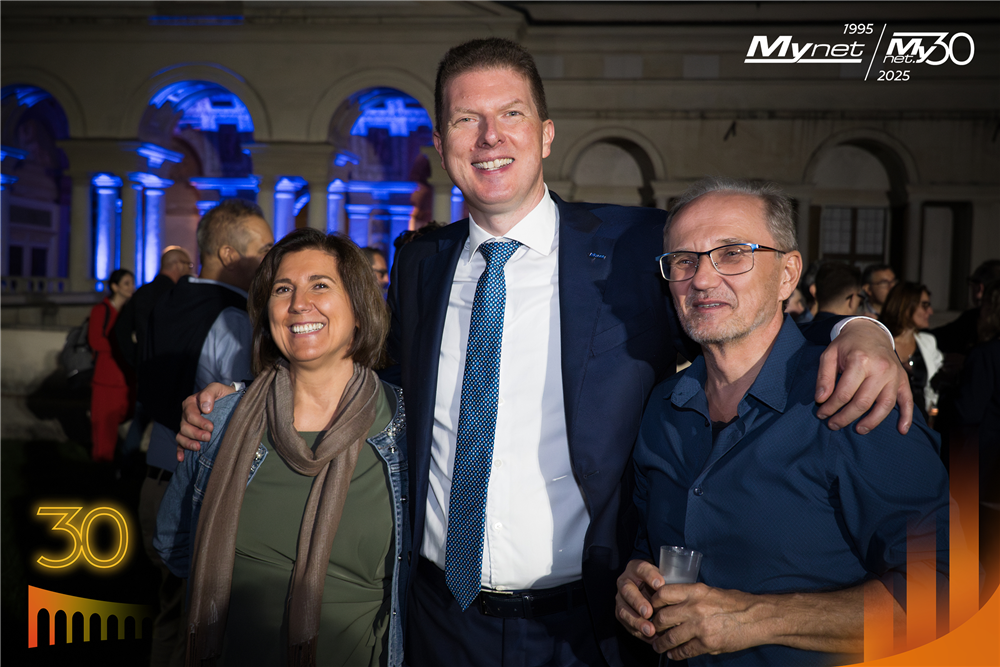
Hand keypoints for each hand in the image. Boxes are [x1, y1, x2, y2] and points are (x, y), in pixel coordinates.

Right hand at [174, 382, 235, 461]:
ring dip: (189, 442)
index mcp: (192, 403)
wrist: (231, 402)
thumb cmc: (224, 395)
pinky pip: (181, 444)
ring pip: (182, 436)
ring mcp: (188, 426)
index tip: (211, 427)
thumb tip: (205, 408)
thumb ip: (209, 393)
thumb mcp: (218, 388)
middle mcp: (187, 415)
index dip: (199, 421)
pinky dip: (180, 451)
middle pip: (185, 426)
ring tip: (198, 447)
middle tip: (208, 437)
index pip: (190, 414)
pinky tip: (182, 458)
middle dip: (196, 433)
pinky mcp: (190, 436)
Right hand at [616, 559, 665, 642]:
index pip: (641, 569)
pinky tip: (650, 637)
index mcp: (635, 568)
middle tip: (649, 613)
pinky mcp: (621, 612)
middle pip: (627, 590)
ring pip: (623, 610)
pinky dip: (638, 632)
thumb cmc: (659, 582)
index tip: (660, 584)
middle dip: (638, 602)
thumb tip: (681, 597)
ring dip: (636, 621)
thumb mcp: (664, 576)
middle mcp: (625, 582)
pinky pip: (626, 624)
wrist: (648, 588)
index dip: (649, 576)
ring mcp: (621, 598)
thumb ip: (668, 583)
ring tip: (650, 630)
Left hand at [648, 584, 762, 658]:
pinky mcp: (707, 644)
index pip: (662, 594)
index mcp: (694, 591)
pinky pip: (684, 651)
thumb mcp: (710, 591)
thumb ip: (690, 596)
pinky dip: (676, 654)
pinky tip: (673, 654)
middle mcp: (694, 607)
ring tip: (657, 645)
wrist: (757, 618)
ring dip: (661, 643)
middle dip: (653, 626)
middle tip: (650, 630)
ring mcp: (700, 627)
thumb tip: (672, 603)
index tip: (649, 609)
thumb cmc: (736, 603)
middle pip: (662, 617)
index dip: (652, 603)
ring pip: (670, 637)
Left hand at [815, 319, 912, 434]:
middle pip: (863, 402)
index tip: (821, 414)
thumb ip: (824, 377)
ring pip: (884, 406)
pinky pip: (907, 401)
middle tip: (833, 425)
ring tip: (858, 430)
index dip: (830, 407)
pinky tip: (901, 430)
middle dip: (845, 417)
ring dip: (871, 422)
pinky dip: (906, 417)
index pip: (844, 393)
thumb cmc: (847, 345)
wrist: (870, 331)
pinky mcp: (903, 380)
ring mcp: (894, 375)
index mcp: (860, 361)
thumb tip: (820, 399)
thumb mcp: (828, 355)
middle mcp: (880, 369)